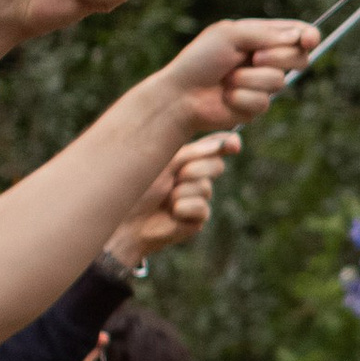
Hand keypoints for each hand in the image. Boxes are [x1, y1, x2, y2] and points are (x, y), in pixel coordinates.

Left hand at [106, 132, 236, 270]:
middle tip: (176, 176)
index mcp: (187, 158)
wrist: (124, 219)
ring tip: (165, 198)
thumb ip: (195, 152)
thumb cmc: (137, 186)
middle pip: (216, 165)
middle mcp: (195, 177)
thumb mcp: (164, 162)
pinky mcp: (197, 219)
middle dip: (197, 169)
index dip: (228, 144)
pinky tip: (171, 213)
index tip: (234, 145)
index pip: (216, 148)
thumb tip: (230, 141)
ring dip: (183, 191)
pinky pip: (202, 208)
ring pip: (206, 188)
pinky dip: (184, 208)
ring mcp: (197, 198)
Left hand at [160, 18, 317, 133]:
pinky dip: (242, 97)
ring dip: (250, 79)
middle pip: (299, 58)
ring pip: (279, 82)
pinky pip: (263, 102)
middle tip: (254, 58)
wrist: (182, 95)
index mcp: (260, 37)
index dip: (309, 36)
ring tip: (227, 79)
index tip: (310, 40)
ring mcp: (262, 84)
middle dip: (279, 58)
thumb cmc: (201, 60)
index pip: (296, 33)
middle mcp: (265, 59)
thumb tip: (298, 39)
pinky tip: (226, 97)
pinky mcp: (256, 106)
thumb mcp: (230, 35)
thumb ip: (265, 34)